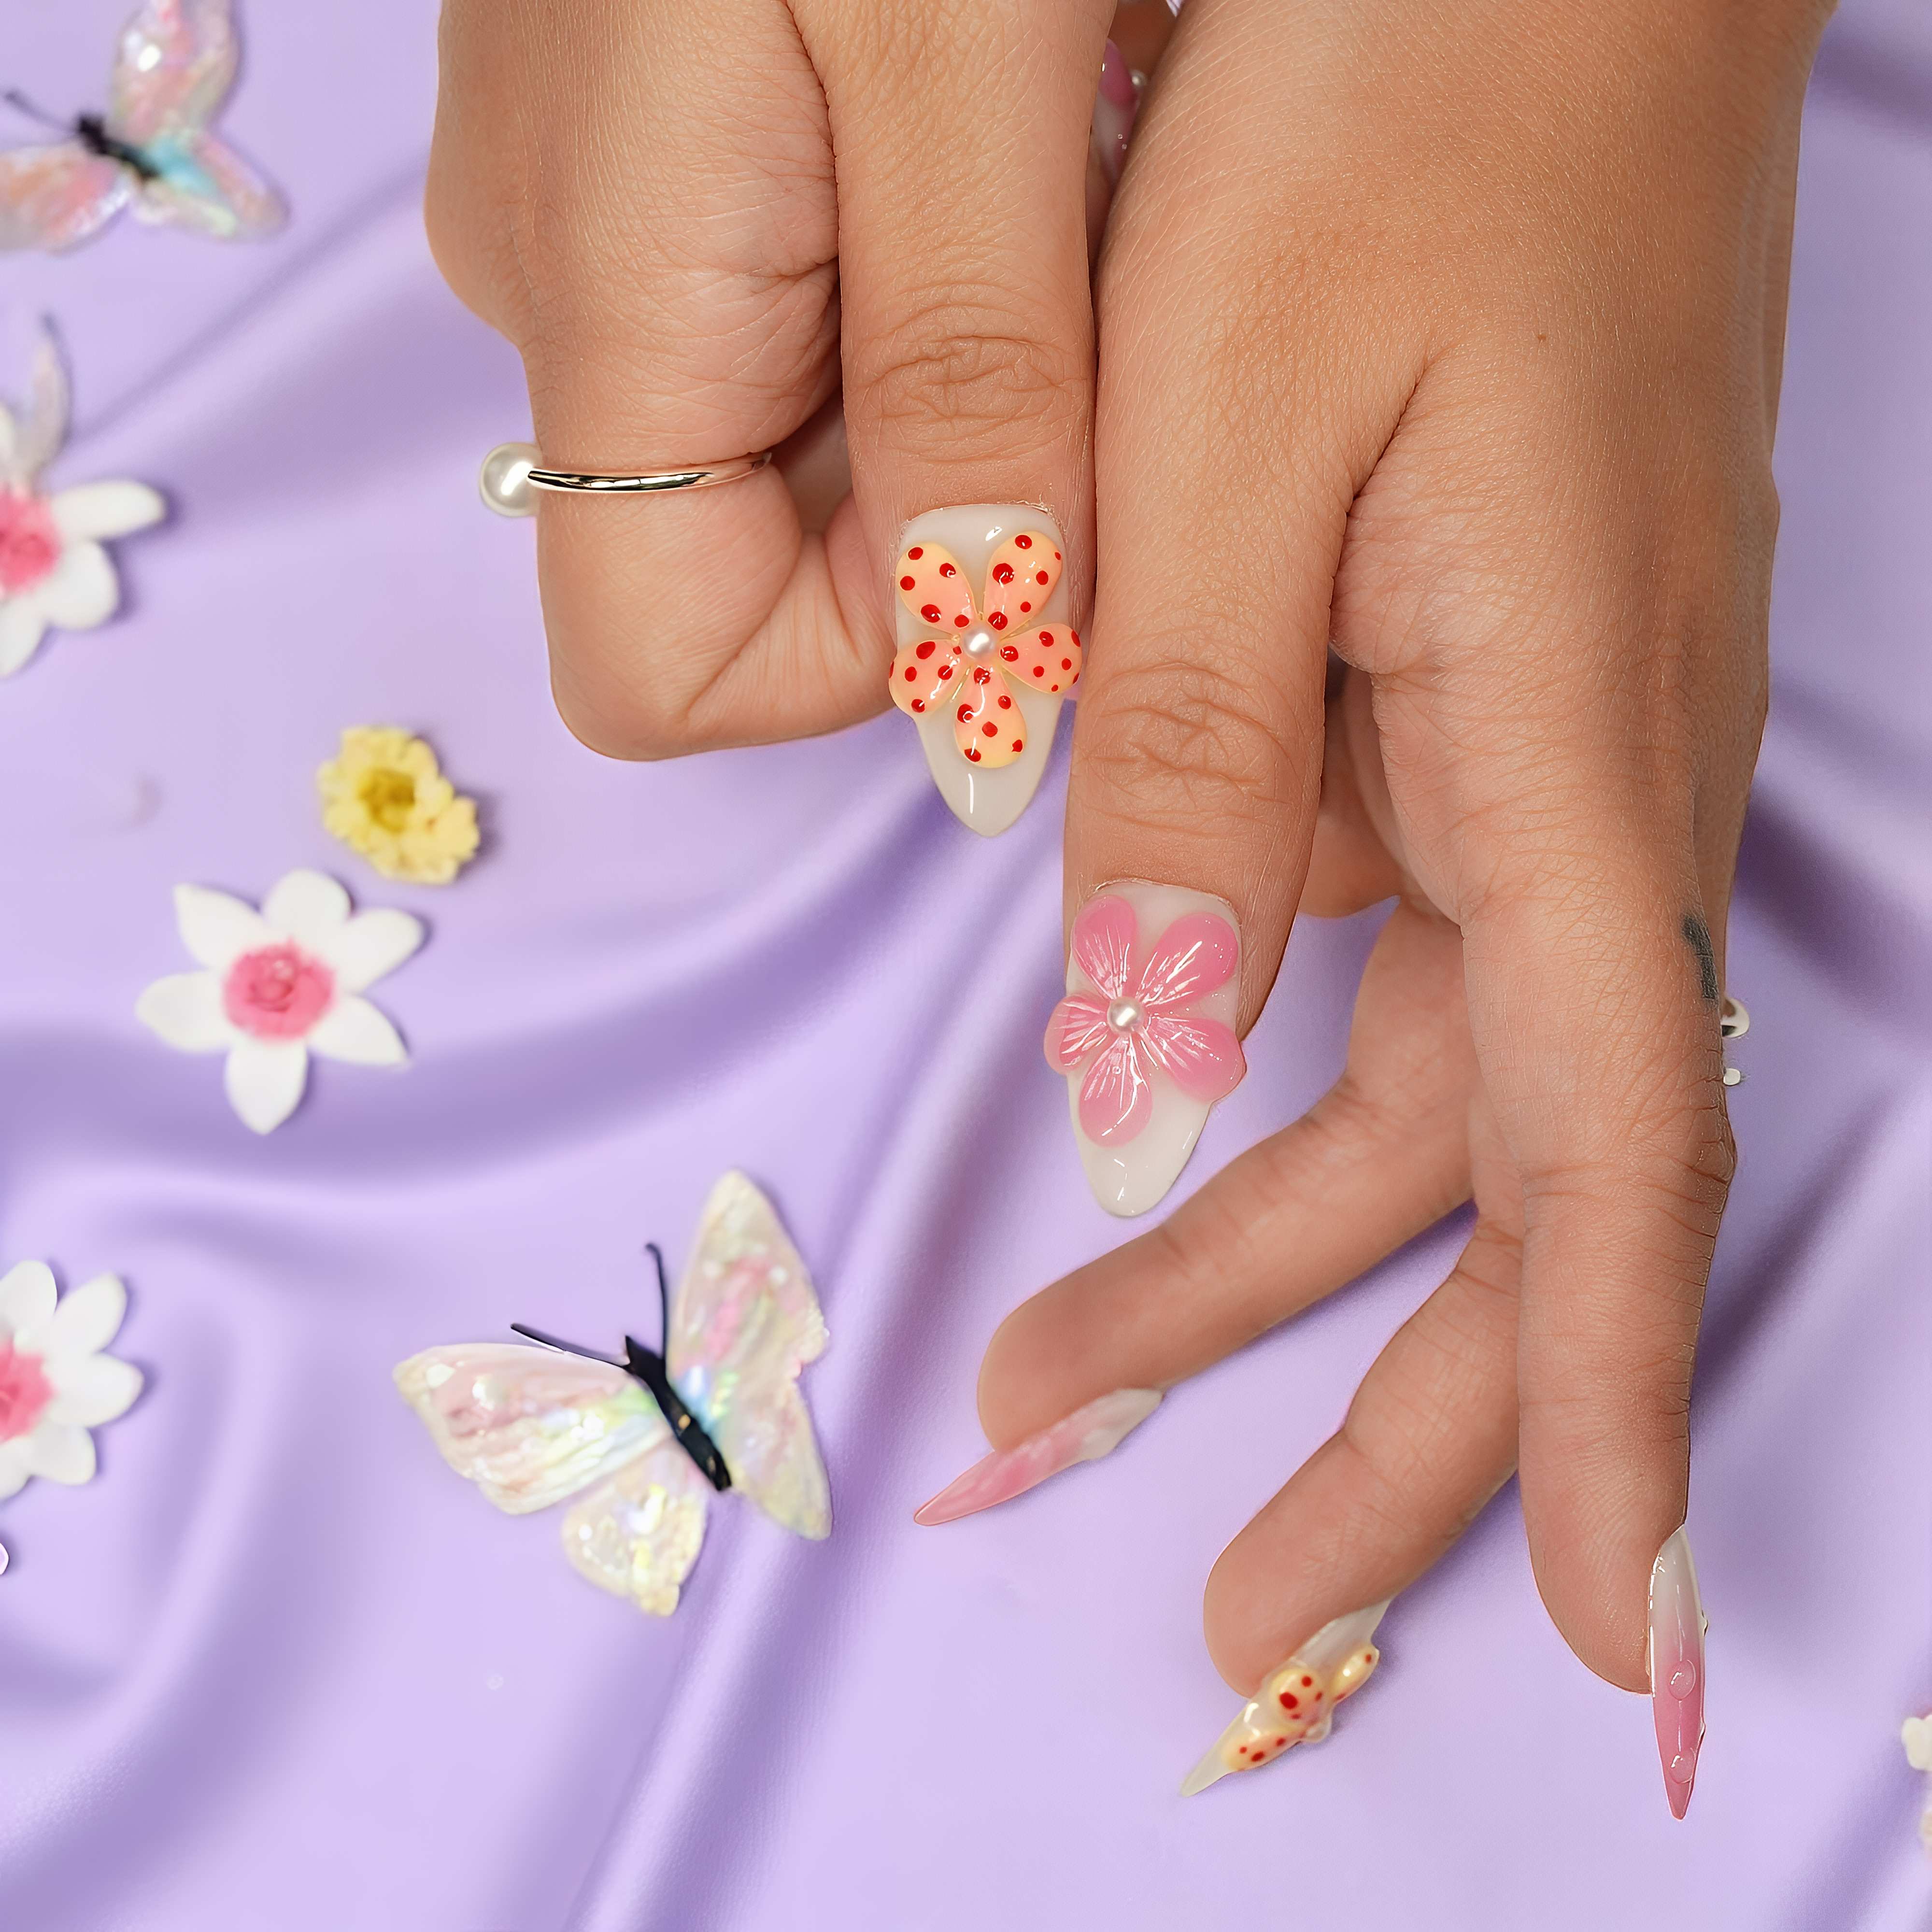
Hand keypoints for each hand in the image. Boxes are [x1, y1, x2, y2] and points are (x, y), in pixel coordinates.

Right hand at [427, 0, 1126, 769]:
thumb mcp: (960, 59)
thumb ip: (970, 386)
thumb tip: (987, 696)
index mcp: (611, 328)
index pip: (676, 680)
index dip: (871, 648)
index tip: (1017, 479)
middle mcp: (572, 314)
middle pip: (765, 570)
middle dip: (955, 488)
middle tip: (1069, 273)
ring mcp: (604, 230)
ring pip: (814, 437)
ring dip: (969, 370)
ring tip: (1040, 159)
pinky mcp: (659, 153)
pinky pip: (813, 310)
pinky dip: (939, 274)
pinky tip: (999, 126)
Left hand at [942, 0, 1829, 1803]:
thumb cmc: (1397, 127)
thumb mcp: (1231, 447)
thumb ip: (1193, 772)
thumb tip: (1144, 1075)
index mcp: (1555, 743)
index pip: (1602, 1162)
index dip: (1594, 1418)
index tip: (1601, 1649)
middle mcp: (1575, 787)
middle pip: (1510, 1184)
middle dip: (1377, 1409)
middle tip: (1211, 1586)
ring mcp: (1530, 752)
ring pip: (1425, 1090)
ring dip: (1263, 1257)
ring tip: (1066, 1383)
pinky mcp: (1469, 700)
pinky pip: (1391, 956)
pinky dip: (1268, 1089)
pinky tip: (1155, 1150)